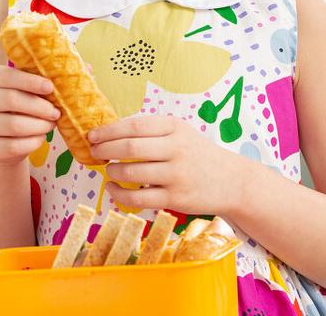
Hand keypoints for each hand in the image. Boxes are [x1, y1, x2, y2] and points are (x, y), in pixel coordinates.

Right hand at [0, 65, 60, 165]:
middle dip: (39, 106)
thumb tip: (59, 86)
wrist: (3, 140)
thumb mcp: (23, 91)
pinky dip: (33, 142)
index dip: (30, 81)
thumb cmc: (19, 108)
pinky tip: (41, 138)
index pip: (7, 76)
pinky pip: (13, 146)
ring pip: (13, 125)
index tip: (50, 87)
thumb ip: (34, 85)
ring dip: (39, 125)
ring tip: (51, 125)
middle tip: (56, 112)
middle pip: (11, 99)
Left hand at [89, 115, 250, 215]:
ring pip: (131, 172)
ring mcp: (176, 175)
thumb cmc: (198, 154)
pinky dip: (119, 194)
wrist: (233, 181)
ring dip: (112, 171)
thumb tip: (110, 133)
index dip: (108, 130)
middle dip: (104, 149)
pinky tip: (113, 188)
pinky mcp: (175, 198)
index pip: (134, 126)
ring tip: (108, 169)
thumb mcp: (181, 133)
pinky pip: (138, 198)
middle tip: (93, 152)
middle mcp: (176, 149)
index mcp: (175, 128)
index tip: (92, 135)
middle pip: (130, 147)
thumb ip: (152, 131)